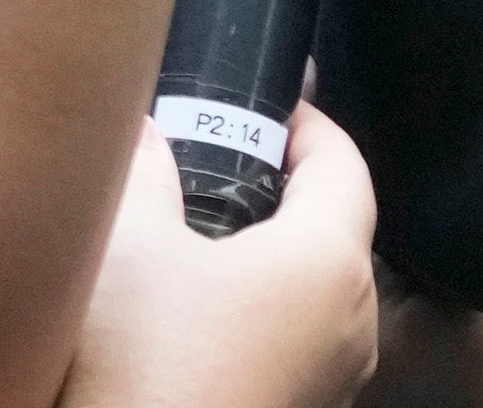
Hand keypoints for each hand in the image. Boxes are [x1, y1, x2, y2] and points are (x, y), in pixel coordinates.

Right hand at [68, 111, 381, 407]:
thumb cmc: (142, 368)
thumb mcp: (127, 244)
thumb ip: (141, 169)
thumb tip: (142, 131)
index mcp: (332, 263)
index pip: (344, 163)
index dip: (305, 122)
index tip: (267, 103)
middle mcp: (355, 326)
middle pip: (334, 230)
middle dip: (281, 191)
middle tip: (220, 162)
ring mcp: (333, 386)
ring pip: (313, 296)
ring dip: (266, 261)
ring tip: (197, 241)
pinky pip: (292, 349)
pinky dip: (256, 320)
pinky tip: (191, 321)